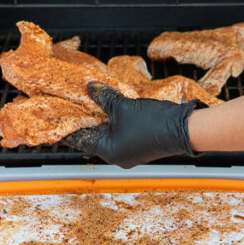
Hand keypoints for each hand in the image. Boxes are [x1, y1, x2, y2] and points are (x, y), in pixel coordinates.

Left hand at [67, 83, 198, 168]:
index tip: (60, 118)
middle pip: (95, 137)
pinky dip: (116, 121)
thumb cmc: (152, 123)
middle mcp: (118, 156)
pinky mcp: (141, 146)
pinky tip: (115, 107)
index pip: (81, 139)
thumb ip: (104, 97)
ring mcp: (131, 152)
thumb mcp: (123, 106)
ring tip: (95, 103)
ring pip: (110, 134)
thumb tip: (91, 88)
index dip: (70, 127)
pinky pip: (123, 133)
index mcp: (108, 151)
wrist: (183, 128)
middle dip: (87, 120)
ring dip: (103, 119)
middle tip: (76, 105)